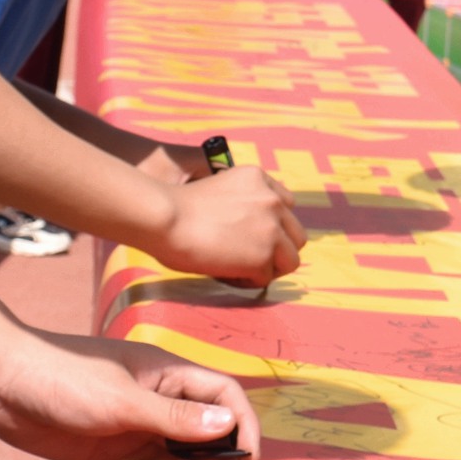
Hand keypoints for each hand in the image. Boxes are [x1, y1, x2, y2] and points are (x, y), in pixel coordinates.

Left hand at [0, 326, 264, 459]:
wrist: (1, 382)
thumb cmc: (61, 378)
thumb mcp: (120, 402)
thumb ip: (172, 417)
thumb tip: (227, 425)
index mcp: (167, 373)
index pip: (223, 394)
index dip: (243, 424)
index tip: (246, 459)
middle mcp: (160, 395)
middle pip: (211, 423)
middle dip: (230, 454)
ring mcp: (139, 420)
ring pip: (189, 444)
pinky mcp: (118, 442)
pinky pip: (161, 458)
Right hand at [154, 165, 305, 286]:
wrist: (165, 217)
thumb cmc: (176, 208)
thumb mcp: (217, 188)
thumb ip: (242, 202)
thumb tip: (249, 232)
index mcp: (258, 177)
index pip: (286, 205)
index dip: (272, 224)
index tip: (252, 235)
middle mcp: (272, 200)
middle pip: (296, 234)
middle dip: (277, 248)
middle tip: (249, 258)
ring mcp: (272, 228)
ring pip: (290, 259)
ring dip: (268, 267)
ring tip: (240, 269)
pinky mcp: (264, 255)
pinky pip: (266, 278)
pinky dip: (248, 282)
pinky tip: (226, 275)